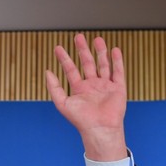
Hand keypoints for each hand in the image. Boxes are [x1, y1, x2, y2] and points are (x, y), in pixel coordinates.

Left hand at [46, 34, 126, 160]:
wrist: (99, 128)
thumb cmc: (80, 120)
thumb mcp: (62, 103)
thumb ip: (54, 87)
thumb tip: (47, 71)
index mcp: (79, 89)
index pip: (71, 70)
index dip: (64, 59)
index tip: (58, 48)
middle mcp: (92, 86)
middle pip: (87, 63)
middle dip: (83, 50)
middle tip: (78, 37)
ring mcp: (105, 86)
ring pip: (103, 65)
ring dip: (100, 52)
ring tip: (97, 39)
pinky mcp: (118, 88)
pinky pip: (118, 72)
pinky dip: (117, 60)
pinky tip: (114, 50)